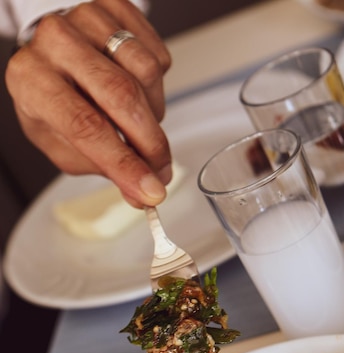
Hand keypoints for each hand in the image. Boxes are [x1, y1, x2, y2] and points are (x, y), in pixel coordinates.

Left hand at [5, 0, 171, 207]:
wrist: (53, 51)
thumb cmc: (54, 99)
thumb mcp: (62, 143)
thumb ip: (100, 168)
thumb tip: (140, 193)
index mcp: (31, 80)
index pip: (85, 126)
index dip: (123, 162)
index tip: (149, 189)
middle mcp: (55, 41)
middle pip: (120, 94)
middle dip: (150, 143)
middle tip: (161, 170)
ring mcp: (87, 17)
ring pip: (146, 73)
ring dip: (155, 114)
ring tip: (141, 126)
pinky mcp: (117, 7)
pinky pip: (158, 55)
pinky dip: (157, 87)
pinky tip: (140, 95)